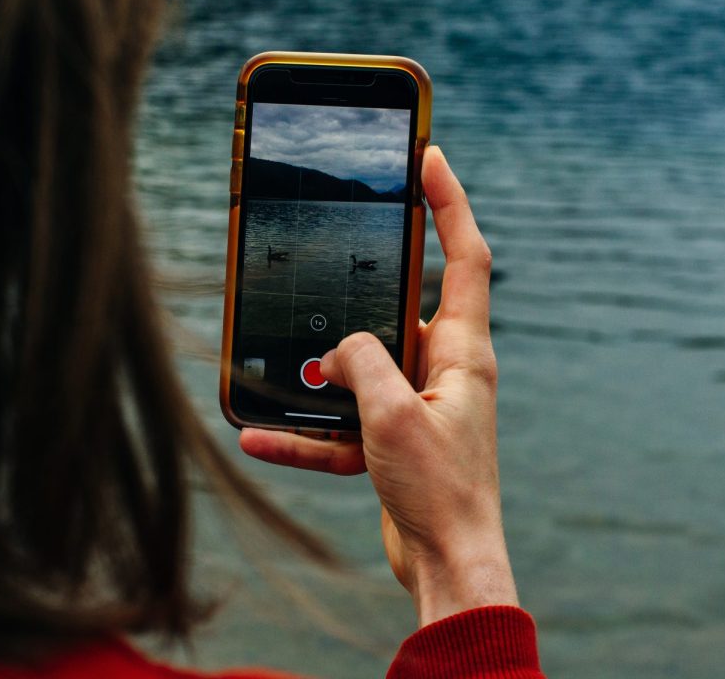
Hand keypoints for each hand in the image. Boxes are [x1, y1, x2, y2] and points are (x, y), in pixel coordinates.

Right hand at [240, 146, 517, 625]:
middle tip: (333, 246)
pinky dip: (306, 430)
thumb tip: (336, 353)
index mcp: (463, 352)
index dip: (449, 203)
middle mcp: (444, 369)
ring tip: (279, 366)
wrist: (448, 565)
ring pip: (362, 366)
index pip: (464, 256)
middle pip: (405, 302)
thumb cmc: (441, 491)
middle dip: (368, 278)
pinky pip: (343, 422)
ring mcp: (417, 403)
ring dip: (322, 369)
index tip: (428, 159)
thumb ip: (362, 363)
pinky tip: (259, 437)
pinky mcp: (393, 438)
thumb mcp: (394, 414)